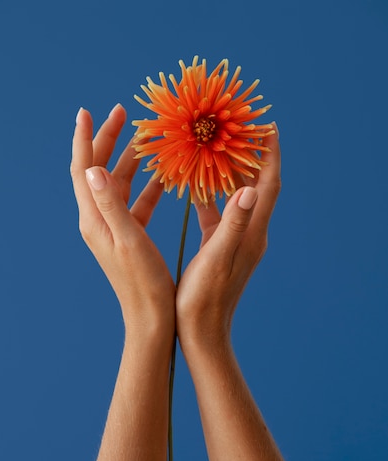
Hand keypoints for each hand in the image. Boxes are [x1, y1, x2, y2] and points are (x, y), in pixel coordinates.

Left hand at [70, 105, 174, 335]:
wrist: (151, 318)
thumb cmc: (144, 282)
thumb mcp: (129, 240)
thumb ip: (112, 204)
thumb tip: (92, 167)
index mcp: (94, 220)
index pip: (82, 169)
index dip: (84, 138)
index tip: (88, 110)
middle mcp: (99, 221)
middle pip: (99, 171)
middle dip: (110, 140)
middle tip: (125, 112)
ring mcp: (114, 229)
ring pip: (120, 185)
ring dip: (132, 161)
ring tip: (149, 139)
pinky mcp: (130, 237)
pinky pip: (137, 203)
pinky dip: (149, 187)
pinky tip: (165, 177)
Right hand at [176, 124, 280, 347]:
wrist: (201, 331)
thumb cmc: (205, 298)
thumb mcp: (217, 258)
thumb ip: (233, 224)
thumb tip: (248, 189)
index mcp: (252, 233)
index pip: (268, 185)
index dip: (270, 155)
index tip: (269, 125)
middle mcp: (248, 233)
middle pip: (256, 186)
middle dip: (251, 156)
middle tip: (238, 128)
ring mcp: (235, 241)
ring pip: (236, 198)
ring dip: (229, 173)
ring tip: (215, 147)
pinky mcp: (220, 248)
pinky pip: (218, 213)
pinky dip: (209, 196)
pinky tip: (193, 185)